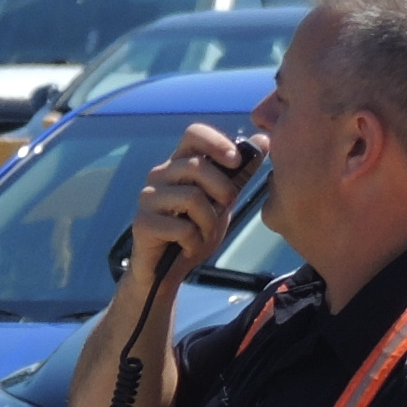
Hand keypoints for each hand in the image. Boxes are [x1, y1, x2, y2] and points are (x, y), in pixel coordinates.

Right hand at [127, 124, 253, 293]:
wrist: (165, 272)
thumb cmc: (192, 232)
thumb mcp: (222, 200)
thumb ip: (239, 173)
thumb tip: (264, 141)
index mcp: (179, 164)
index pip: (194, 134)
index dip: (217, 142)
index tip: (236, 161)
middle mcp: (159, 175)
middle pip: (198, 166)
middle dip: (222, 190)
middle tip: (223, 209)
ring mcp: (148, 198)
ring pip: (192, 197)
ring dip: (209, 221)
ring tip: (204, 234)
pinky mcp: (143, 223)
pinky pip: (181, 227)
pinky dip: (194, 241)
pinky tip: (189, 247)